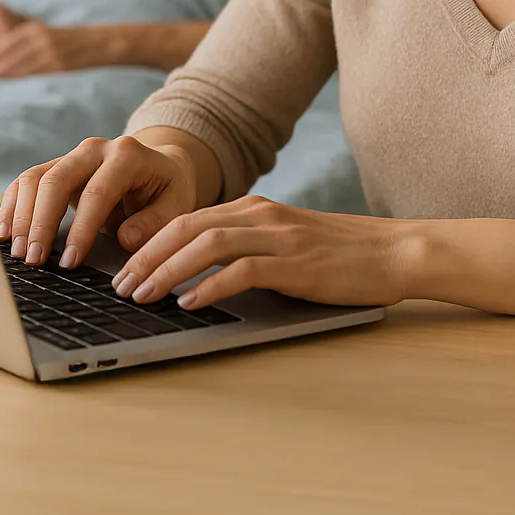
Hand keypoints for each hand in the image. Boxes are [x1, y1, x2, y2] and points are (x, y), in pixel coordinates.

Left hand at [0, 21, 110, 77]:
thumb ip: (26, 36)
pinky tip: (13, 80)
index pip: (5, 42)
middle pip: (8, 55)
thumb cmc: (69, 38)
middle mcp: (40, 39)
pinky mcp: (58, 66)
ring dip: (4, 73)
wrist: (99, 42)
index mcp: (35, 29)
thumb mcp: (46, 30)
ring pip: (18, 66)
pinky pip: (34, 73)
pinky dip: (20, 77)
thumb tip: (3, 46)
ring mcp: (49, 53)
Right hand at [0, 134, 198, 266]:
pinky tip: (6, 233)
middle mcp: (94, 149)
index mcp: (127, 155)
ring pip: (35, 178)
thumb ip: (156, 222)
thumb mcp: (176, 204)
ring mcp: (72, 155)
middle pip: (57, 180)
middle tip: (35, 260)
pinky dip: (12, 206)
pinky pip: (26, 181)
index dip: (81, 229)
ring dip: (22, 217)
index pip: (97, 192)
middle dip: (42, 223)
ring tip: (20, 253)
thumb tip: (126, 238)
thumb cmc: (166, 189)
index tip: (70, 262)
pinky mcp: (56, 167)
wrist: (158, 165)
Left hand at [109, 197, 410, 310]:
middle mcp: (261, 215)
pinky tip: (189, 304)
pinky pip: (243, 270)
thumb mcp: (285, 244)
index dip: (149, 243)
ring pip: (206, 245)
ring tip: (142, 295)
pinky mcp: (296, 262)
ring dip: (167, 271)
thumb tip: (195, 278)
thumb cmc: (339, 256)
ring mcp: (279, 235)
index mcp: (254, 209)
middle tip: (119, 285)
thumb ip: (247, 251)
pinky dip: (210, 287)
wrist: (394, 252)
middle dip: (146, 257)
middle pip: (186, 227)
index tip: (123, 268)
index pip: (187, 219)